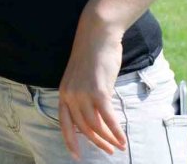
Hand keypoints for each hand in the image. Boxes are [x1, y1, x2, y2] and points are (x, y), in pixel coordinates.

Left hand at [58, 21, 127, 159]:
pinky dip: (116, 131)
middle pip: (83, 128)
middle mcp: (70, 95)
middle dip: (96, 142)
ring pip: (95, 126)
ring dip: (108, 139)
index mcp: (64, 92)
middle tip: (108, 151)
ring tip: (119, 146)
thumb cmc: (93, 55)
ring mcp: (83, 94)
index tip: (76, 155)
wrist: (97, 34)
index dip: (70, 141)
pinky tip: (122, 139)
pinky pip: (108, 118)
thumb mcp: (84, 78)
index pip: (64, 123)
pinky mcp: (99, 92)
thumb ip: (86, 95)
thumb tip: (97, 115)